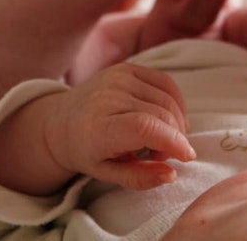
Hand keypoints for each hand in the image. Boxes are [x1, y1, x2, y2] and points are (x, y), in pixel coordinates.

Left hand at [44, 63, 195, 189]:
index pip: (144, 127)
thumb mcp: (107, 174)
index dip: (172, 141)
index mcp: (97, 127)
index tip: (186, 157)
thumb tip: (171, 173)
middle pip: (161, 114)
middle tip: (161, 155)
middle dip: (174, 138)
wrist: (61, 122)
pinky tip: (169, 118)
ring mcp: (118, 78)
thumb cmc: (86, 152)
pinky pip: (166, 82)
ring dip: (175, 123)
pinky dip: (175, 102)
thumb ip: (139, 177)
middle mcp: (107, 97)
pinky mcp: (127, 68)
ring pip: (168, 99)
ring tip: (159, 139)